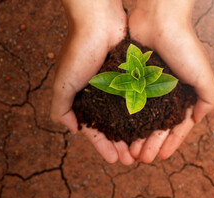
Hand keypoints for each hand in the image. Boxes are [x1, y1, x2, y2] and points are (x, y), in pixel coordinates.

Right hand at [51, 0, 134, 164]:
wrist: (100, 21)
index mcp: (85, 99)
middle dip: (122, 144)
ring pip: (128, 117)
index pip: (94, 130)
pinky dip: (145, 114)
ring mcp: (118, 86)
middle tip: (132, 160)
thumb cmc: (78, 51)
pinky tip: (153, 126)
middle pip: (113, 127)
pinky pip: (140, 100)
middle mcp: (102, 96)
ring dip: (135, 134)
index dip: (103, 146)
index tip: (114, 160)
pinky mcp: (133, 76)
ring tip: (144, 148)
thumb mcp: (63, 83)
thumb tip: (72, 130)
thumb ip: (61, 108)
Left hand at [128, 0, 213, 162]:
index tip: (162, 157)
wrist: (158, 18)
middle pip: (157, 125)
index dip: (171, 143)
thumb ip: (210, 99)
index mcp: (184, 94)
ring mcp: (149, 86)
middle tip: (141, 159)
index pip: (178, 126)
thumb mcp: (203, 75)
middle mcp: (167, 93)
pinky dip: (125, 118)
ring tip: (129, 151)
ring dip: (136, 136)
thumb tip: (199, 120)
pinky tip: (119, 131)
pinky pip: (128, 103)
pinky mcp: (133, 78)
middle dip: (151, 144)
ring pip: (141, 118)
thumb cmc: (184, 45)